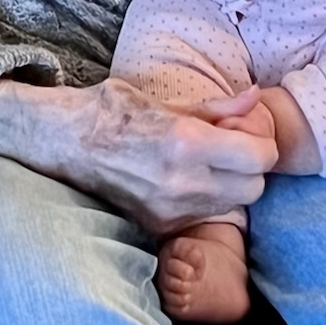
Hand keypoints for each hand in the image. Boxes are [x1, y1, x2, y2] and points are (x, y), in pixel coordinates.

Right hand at [0, 77, 276, 233]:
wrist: (64, 142)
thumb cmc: (112, 111)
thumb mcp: (164, 100)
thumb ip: (216, 108)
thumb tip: (253, 99)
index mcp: (186, 142)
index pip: (259, 158)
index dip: (262, 145)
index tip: (247, 134)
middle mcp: (182, 182)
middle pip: (254, 188)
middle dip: (250, 167)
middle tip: (230, 148)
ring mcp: (170, 209)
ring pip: (234, 206)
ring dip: (231, 186)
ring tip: (206, 163)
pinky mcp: (159, 225)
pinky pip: (204, 216)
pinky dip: (206, 200)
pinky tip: (185, 179)